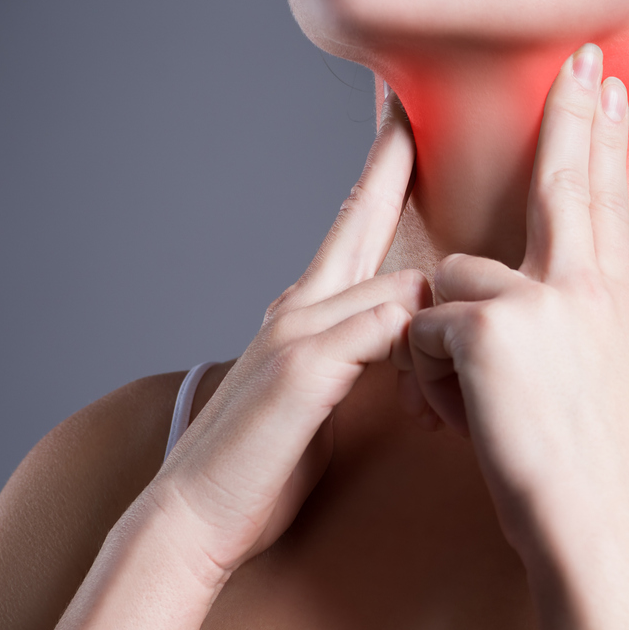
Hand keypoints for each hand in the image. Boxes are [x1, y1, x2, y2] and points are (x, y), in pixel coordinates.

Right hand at [148, 92, 429, 577]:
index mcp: (305, 308)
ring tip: (432, 413)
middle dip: (392, 166)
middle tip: (415, 111)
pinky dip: (413, 352)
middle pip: (363, 219)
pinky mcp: (304, 368)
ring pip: (399, 286)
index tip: (401, 118)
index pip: (353, 221)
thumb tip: (400, 332)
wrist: (196, 518)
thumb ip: (355, 352)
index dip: (380, 168)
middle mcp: (298, 304)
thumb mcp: (319, 392)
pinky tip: (424, 404)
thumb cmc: (266, 460)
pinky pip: (384, 329)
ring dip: (432, 334)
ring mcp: (298, 331)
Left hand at [398, 44, 628, 556]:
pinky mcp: (485, 327)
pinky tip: (452, 418)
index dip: (603, 136)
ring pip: (454, 278)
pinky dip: (424, 372)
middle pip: (562, 181)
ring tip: (466, 402)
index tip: (605, 84)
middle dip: (568, 114)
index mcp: (612, 297)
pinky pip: (424, 326)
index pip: (604, 197)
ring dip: (444, 334)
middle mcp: (578, 286)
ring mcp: (532, 301)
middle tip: (576, 59)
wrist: (599, 531)